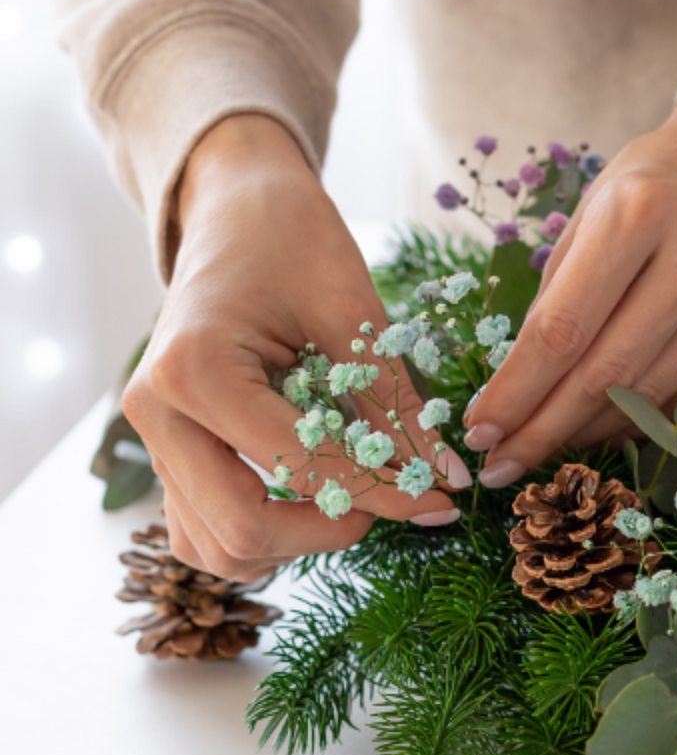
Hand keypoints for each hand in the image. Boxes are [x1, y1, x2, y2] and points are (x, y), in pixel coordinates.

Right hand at [123, 115, 464, 581]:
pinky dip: (261, 533)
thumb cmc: (291, 240)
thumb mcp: (352, 312)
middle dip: (329, 530)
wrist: (234, 209)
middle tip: (393, 501)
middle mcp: (156, 414)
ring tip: (354, 501)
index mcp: (195, 370)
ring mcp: (152, 437)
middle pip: (241, 530)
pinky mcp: (167, 450)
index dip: (382, 492)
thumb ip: (393, 403)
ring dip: (291, 543)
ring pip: (215, 546)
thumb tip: (445, 478)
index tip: (442, 500)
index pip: (300, 465)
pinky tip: (315, 500)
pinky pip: (202, 527)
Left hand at [463, 80, 676, 482]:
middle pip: (607, 374)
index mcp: (639, 211)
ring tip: (549, 444)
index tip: (479, 431)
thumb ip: (558, 297)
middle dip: (544, 430)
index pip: (563, 328)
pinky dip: (644, 417)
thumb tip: (519, 395)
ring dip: (590, 431)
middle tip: (502, 466)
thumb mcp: (591, 213)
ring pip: (652, 395)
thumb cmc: (652, 189)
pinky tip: (608, 423)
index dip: (517, 390)